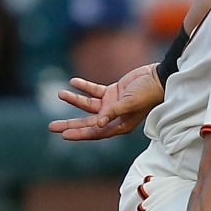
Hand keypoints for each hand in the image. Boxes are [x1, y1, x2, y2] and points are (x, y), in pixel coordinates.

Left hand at [48, 62, 163, 139]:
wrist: (157, 76)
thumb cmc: (148, 92)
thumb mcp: (130, 103)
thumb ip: (114, 112)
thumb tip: (99, 123)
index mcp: (120, 124)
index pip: (96, 132)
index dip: (80, 134)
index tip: (64, 134)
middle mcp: (114, 117)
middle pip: (88, 123)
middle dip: (70, 124)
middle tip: (52, 126)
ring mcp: (112, 104)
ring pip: (88, 105)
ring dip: (74, 100)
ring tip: (60, 94)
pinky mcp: (112, 92)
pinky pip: (94, 91)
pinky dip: (84, 87)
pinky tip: (73, 82)